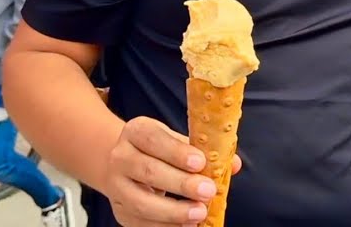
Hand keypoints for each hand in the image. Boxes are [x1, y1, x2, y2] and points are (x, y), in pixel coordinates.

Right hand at [103, 116, 242, 226]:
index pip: (154, 139)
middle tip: (208, 191)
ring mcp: (116, 186)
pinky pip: (140, 223)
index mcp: (136, 132)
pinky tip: (186, 226)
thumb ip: (203, 150)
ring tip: (200, 213)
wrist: (125, 164)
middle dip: (181, 184)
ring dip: (173, 211)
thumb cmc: (159, 151)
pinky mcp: (119, 210)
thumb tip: (234, 164)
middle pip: (148, 171)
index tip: (201, 163)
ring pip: (141, 202)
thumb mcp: (177, 141)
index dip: (177, 152)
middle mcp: (120, 157)